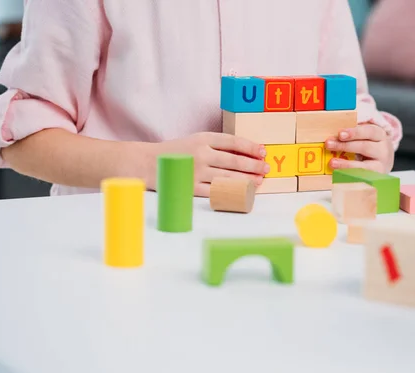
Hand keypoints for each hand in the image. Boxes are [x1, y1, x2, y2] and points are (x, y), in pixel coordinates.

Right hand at [152, 132, 268, 196]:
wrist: (148, 164)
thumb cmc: (176, 152)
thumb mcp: (196, 141)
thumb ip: (216, 145)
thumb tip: (244, 153)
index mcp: (203, 138)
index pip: (233, 141)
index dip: (250, 147)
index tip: (263, 151)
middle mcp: (202, 154)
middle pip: (234, 160)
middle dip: (254, 165)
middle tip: (266, 168)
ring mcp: (197, 172)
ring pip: (229, 176)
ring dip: (247, 179)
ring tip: (259, 180)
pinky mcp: (193, 188)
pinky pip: (217, 191)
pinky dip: (231, 191)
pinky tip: (242, 192)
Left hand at [324, 124, 393, 172]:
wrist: (384, 161)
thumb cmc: (370, 144)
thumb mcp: (366, 136)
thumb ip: (352, 134)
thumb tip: (333, 135)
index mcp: (380, 135)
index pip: (369, 131)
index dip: (354, 133)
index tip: (340, 134)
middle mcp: (383, 150)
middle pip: (365, 147)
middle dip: (346, 146)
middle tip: (329, 144)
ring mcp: (381, 165)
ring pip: (365, 166)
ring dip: (346, 164)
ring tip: (332, 163)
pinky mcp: (376, 178)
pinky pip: (362, 178)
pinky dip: (349, 176)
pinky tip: (338, 174)